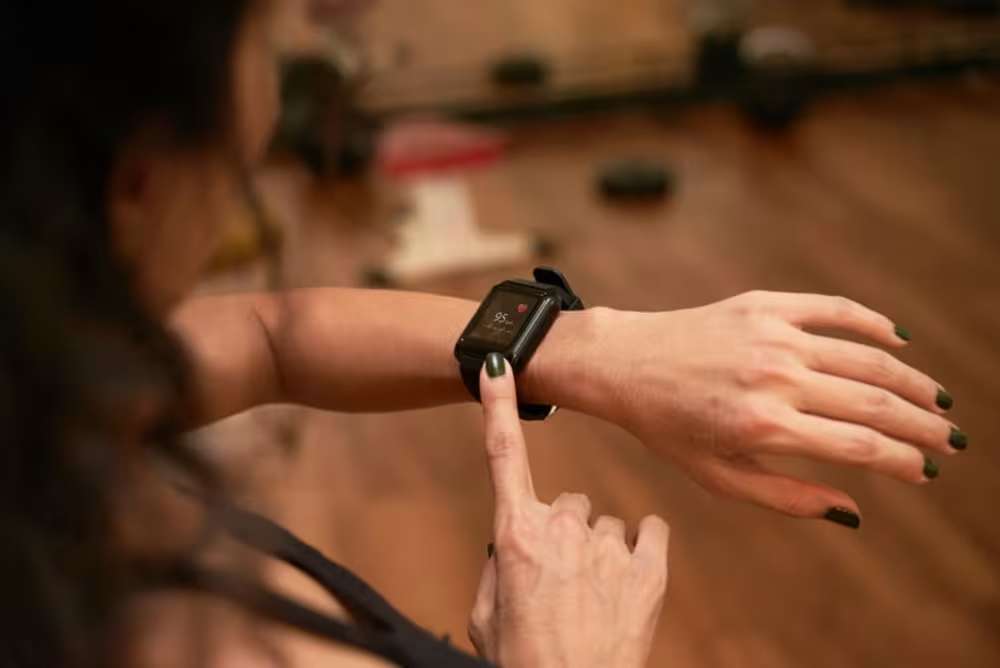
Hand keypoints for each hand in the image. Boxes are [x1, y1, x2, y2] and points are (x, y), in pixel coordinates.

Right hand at [468, 354, 668, 667]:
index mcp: (517, 534)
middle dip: (567, 533)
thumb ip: (502, 561)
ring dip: (602, 551)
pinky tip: (627, 583)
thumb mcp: (488, 612)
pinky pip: (649, 530)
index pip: (502, 455)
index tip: (498, 364)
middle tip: (563, 582)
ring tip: (594, 599)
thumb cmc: (523, 659)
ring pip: (608, 523)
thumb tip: (515, 538)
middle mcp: (562, 530)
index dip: (497, 406)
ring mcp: (609, 548)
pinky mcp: (651, 568)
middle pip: (570, 501)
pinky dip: (641, 550)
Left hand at [583, 291, 960, 526]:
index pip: (859, 446)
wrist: (625, 363)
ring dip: (911, 380)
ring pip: (866, 357)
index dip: (902, 461)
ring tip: (937, 400)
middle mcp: (774, 377)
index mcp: (762, 426)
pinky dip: (874, 324)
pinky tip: (897, 342)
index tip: (925, 472)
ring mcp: (771, 335)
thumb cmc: (669, 428)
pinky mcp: (764, 304)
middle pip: (874, 402)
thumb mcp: (718, 477)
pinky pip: (835, 309)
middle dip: (922, 426)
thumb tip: (854, 514)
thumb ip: (786, 497)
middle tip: (951, 441)